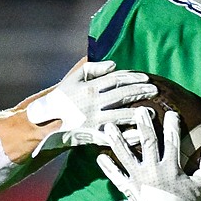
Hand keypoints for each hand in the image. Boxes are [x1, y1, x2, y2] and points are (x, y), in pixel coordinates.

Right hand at [27, 60, 156, 156]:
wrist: (45, 121)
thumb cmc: (61, 98)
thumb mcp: (73, 79)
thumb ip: (93, 68)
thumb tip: (114, 65)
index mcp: (89, 88)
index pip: (116, 79)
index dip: (133, 77)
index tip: (146, 77)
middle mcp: (93, 103)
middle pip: (122, 95)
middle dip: (141, 91)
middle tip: (156, 90)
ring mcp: (93, 120)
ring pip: (121, 115)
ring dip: (138, 113)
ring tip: (152, 111)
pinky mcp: (92, 135)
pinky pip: (114, 135)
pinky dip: (127, 135)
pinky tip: (139, 133)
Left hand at [96, 108, 200, 200]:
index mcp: (171, 167)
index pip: (173, 141)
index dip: (172, 126)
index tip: (171, 113)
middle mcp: (153, 170)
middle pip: (147, 143)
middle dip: (143, 125)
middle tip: (138, 110)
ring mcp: (139, 179)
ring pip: (126, 156)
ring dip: (117, 140)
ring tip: (109, 127)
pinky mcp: (129, 189)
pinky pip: (117, 177)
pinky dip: (108, 168)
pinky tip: (99, 157)